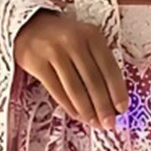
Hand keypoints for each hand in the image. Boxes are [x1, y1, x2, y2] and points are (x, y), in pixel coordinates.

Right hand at [13, 9, 129, 127]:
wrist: (28, 26)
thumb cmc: (63, 39)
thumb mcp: (84, 41)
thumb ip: (98, 64)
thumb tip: (111, 100)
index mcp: (92, 35)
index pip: (110, 68)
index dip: (118, 92)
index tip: (122, 110)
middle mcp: (74, 41)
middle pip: (93, 81)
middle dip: (103, 107)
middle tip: (109, 124)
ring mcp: (54, 51)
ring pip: (75, 88)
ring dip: (87, 110)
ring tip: (94, 123)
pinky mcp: (36, 62)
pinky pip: (57, 90)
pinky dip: (68, 106)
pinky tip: (76, 115)